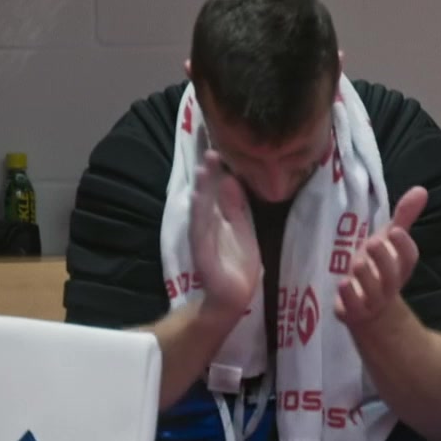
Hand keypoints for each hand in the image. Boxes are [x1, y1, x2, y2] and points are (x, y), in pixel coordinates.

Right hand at [189, 150, 260, 319]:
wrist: (234, 299)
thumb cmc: (238, 263)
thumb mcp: (242, 228)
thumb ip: (236, 205)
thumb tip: (230, 177)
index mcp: (218, 216)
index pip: (216, 187)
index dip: (217, 167)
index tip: (219, 142)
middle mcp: (208, 224)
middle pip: (207, 194)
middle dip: (208, 172)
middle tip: (211, 148)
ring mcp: (203, 238)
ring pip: (201, 210)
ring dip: (201, 190)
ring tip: (203, 168)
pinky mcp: (203, 254)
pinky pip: (200, 232)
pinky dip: (199, 215)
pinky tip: (198, 199)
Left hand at [336, 186, 426, 329]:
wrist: (371, 310)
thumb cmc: (380, 267)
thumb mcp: (388, 241)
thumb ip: (403, 217)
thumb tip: (421, 190)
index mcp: (399, 268)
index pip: (408, 259)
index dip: (403, 246)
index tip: (396, 230)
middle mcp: (388, 286)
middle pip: (392, 277)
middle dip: (384, 259)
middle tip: (373, 243)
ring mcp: (371, 302)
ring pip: (373, 294)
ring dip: (366, 277)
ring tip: (357, 263)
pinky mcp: (353, 313)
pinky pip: (353, 309)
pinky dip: (348, 297)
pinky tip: (342, 284)